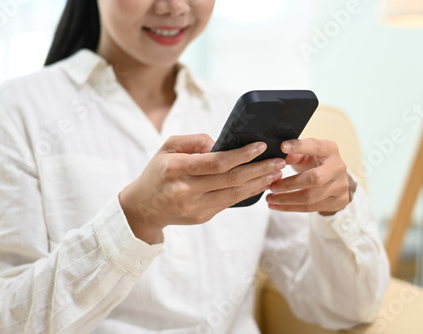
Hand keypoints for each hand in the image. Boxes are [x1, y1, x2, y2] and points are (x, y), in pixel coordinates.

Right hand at [119, 134, 285, 243]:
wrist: (143, 208)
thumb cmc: (157, 172)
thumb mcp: (167, 148)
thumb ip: (193, 140)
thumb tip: (219, 143)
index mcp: (176, 169)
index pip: (216, 162)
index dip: (241, 155)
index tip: (260, 146)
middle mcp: (186, 190)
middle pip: (231, 179)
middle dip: (259, 169)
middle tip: (279, 160)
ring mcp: (195, 207)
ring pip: (235, 194)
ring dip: (259, 182)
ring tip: (276, 172)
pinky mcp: (202, 217)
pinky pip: (230, 203)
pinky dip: (248, 193)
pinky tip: (260, 183)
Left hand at [266, 138, 354, 215]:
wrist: (335, 179)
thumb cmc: (315, 162)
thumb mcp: (306, 155)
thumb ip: (293, 154)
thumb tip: (277, 157)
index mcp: (330, 150)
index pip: (315, 146)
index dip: (299, 146)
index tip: (282, 147)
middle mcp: (338, 167)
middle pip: (314, 178)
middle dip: (290, 184)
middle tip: (271, 186)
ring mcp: (340, 186)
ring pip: (311, 197)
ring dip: (286, 199)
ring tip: (269, 198)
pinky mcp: (338, 201)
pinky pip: (311, 208)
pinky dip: (290, 207)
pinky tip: (276, 205)